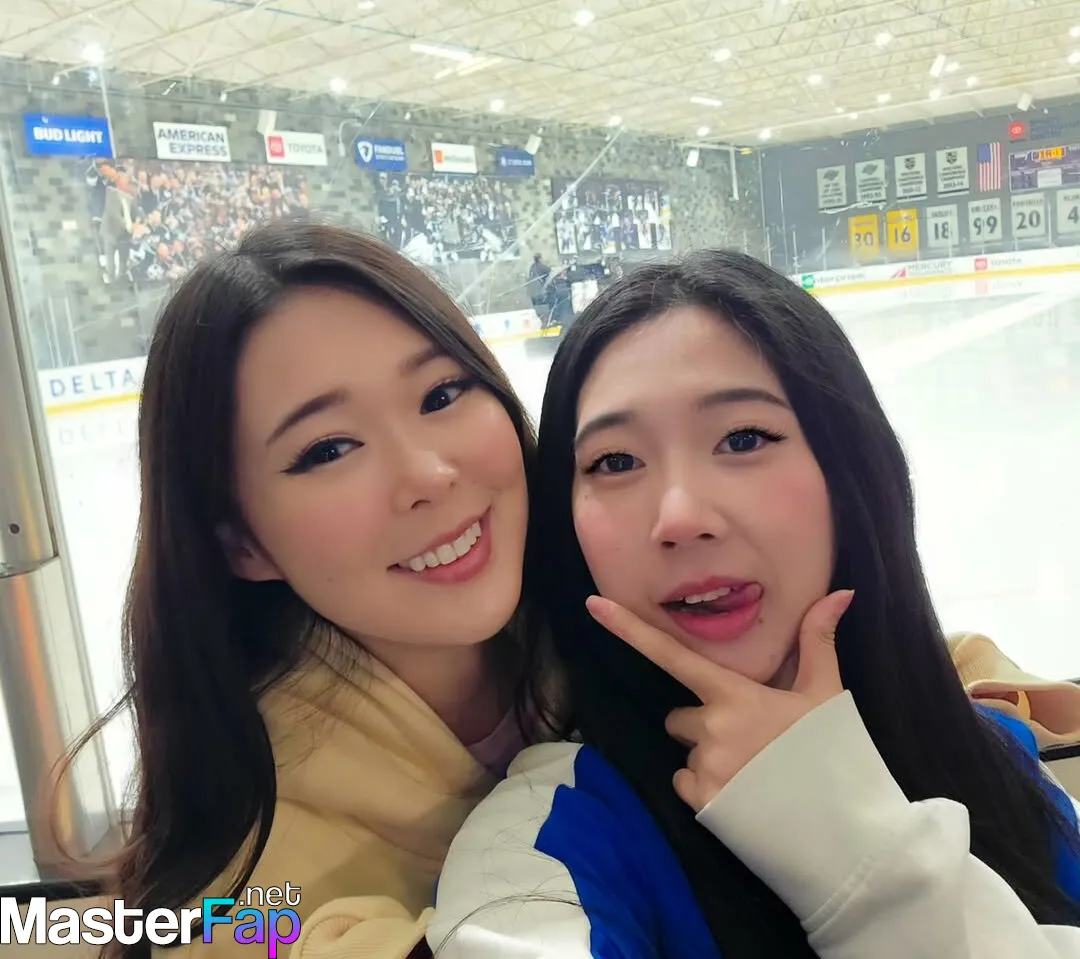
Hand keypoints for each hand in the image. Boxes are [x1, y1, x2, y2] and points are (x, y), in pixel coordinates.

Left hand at [585, 589, 853, 812]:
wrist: (844, 829)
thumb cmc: (834, 754)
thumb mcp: (826, 695)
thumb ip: (818, 641)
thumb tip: (840, 593)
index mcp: (733, 695)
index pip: (671, 655)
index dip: (629, 629)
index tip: (593, 605)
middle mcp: (709, 727)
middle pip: (680, 718)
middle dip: (703, 726)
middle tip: (749, 741)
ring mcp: (703, 766)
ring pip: (686, 754)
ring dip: (708, 759)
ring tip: (753, 772)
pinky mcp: (701, 802)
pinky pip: (685, 784)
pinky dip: (706, 789)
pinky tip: (742, 795)